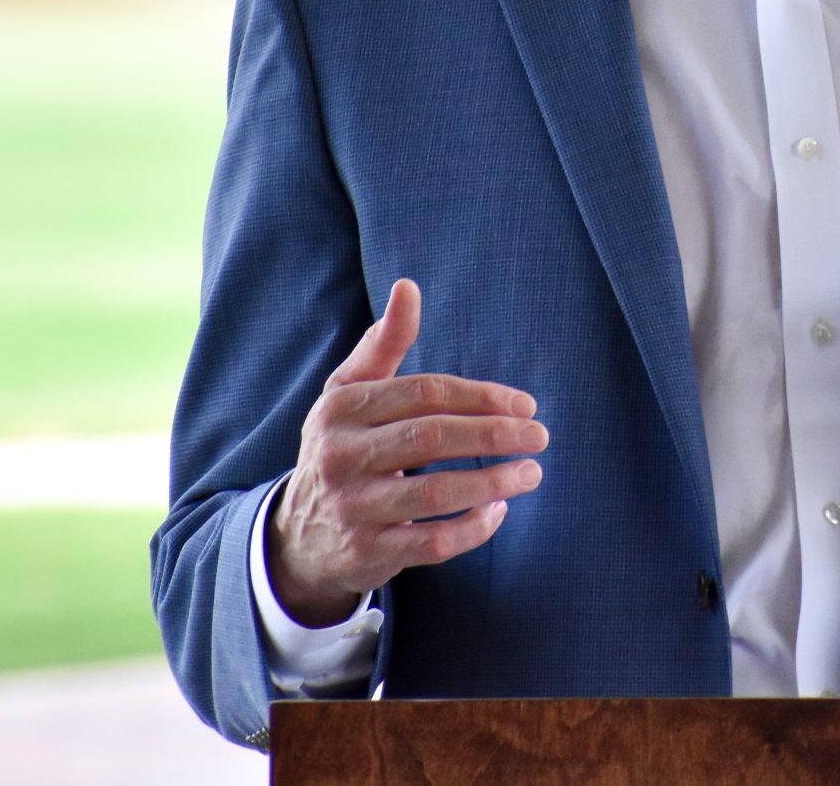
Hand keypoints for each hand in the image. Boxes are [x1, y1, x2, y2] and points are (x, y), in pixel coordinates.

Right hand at [265, 278, 546, 626]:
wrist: (299, 536)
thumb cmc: (342, 448)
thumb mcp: (349, 394)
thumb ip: (383, 344)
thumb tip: (408, 286)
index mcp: (341, 408)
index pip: (424, 393)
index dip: (480, 397)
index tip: (525, 405)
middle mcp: (341, 456)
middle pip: (431, 438)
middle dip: (494, 435)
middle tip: (540, 436)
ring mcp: (353, 508)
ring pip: (436, 493)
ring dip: (493, 482)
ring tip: (532, 473)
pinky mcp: (368, 553)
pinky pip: (432, 543)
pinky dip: (473, 528)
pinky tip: (499, 512)